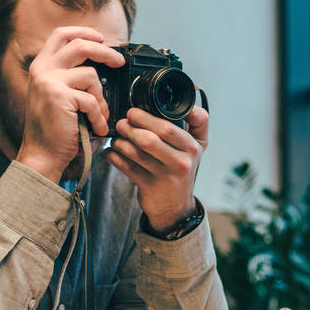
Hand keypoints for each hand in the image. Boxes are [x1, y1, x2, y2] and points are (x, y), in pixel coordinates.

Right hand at [16, 27, 124, 181]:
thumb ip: (69, 76)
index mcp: (40, 66)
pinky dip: (98, 116)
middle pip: (80, 45)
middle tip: (119, 62)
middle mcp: (42, 69)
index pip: (61, 34)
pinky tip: (96, 127)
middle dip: (105, 52)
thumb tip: (99, 62)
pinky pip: (92, 100)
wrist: (42, 154)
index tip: (101, 38)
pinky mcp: (60, 97)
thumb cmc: (53, 129)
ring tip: (99, 115)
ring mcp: (49, 81)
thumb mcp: (55, 94)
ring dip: (101, 97)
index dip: (83, 31)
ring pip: (91, 75)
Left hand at [105, 106, 208, 232]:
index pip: (168, 128)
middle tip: (121, 123)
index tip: (133, 112)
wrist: (176, 206)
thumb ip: (199, 122)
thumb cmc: (182, 167)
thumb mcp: (198, 146)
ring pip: (135, 153)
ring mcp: (165, 177)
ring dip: (120, 142)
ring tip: (116, 138)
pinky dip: (114, 157)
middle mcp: (182, 162)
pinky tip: (111, 152)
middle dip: (130, 128)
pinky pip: (126, 168)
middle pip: (150, 139)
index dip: (146, 118)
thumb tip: (190, 104)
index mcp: (193, 147)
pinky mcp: (150, 187)